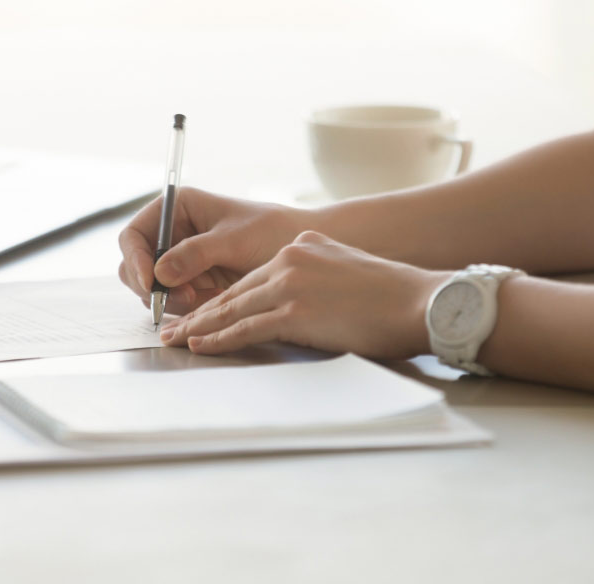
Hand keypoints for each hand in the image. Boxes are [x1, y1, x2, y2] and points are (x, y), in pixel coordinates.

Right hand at [118, 188, 308, 313]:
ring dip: (173, 301)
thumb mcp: (235, 239)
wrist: (299, 253)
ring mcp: (181, 262)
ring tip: (206, 300)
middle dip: (154, 287)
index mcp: (177, 210)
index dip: (136, 259)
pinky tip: (211, 304)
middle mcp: (173, 235)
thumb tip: (161, 273)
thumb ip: (197, 253)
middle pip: (137, 267)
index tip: (150, 282)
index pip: (134, 235)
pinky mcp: (194, 285)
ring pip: (154, 291)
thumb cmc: (273, 231)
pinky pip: (175, 303)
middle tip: (185, 299)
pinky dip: (188, 310)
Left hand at [159, 231, 447, 358]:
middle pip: (235, 292)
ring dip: (201, 328)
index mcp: (303, 247)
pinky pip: (246, 329)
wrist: (419, 302)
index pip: (252, 277)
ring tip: (177, 340)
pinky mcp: (295, 311)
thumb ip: (317, 274)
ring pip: (233, 309)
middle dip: (201, 313)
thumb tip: (302, 296)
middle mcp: (290, 258)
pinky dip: (219, 339)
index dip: (222, 298)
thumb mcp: (347, 268)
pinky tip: (201, 346)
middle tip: (173, 327)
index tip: (201, 312)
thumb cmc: (392, 295)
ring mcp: (291, 284)